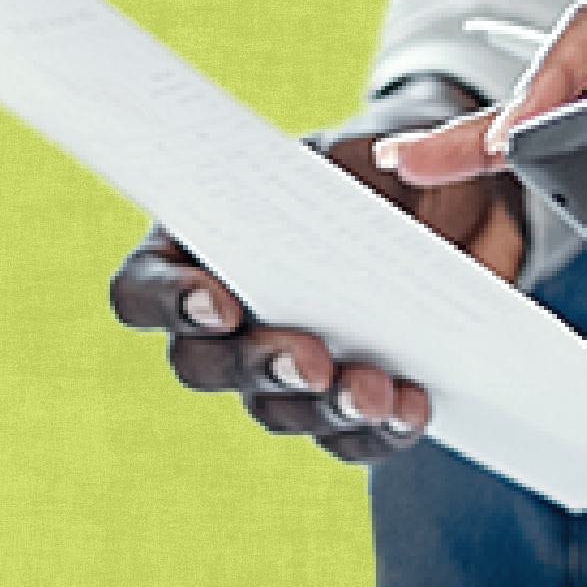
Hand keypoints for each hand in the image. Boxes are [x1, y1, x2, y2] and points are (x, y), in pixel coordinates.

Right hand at [109, 74, 525, 462]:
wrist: (443, 202)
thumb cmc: (378, 168)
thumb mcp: (361, 149)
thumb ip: (353, 158)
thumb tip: (380, 163)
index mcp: (200, 246)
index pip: (143, 287)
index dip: (167, 302)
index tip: (219, 303)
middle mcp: (227, 319)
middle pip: (201, 365)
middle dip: (254, 367)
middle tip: (311, 362)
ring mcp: (279, 367)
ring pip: (273, 409)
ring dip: (321, 409)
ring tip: (375, 392)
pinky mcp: (338, 404)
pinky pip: (342, 438)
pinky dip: (375, 430)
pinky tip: (410, 409)